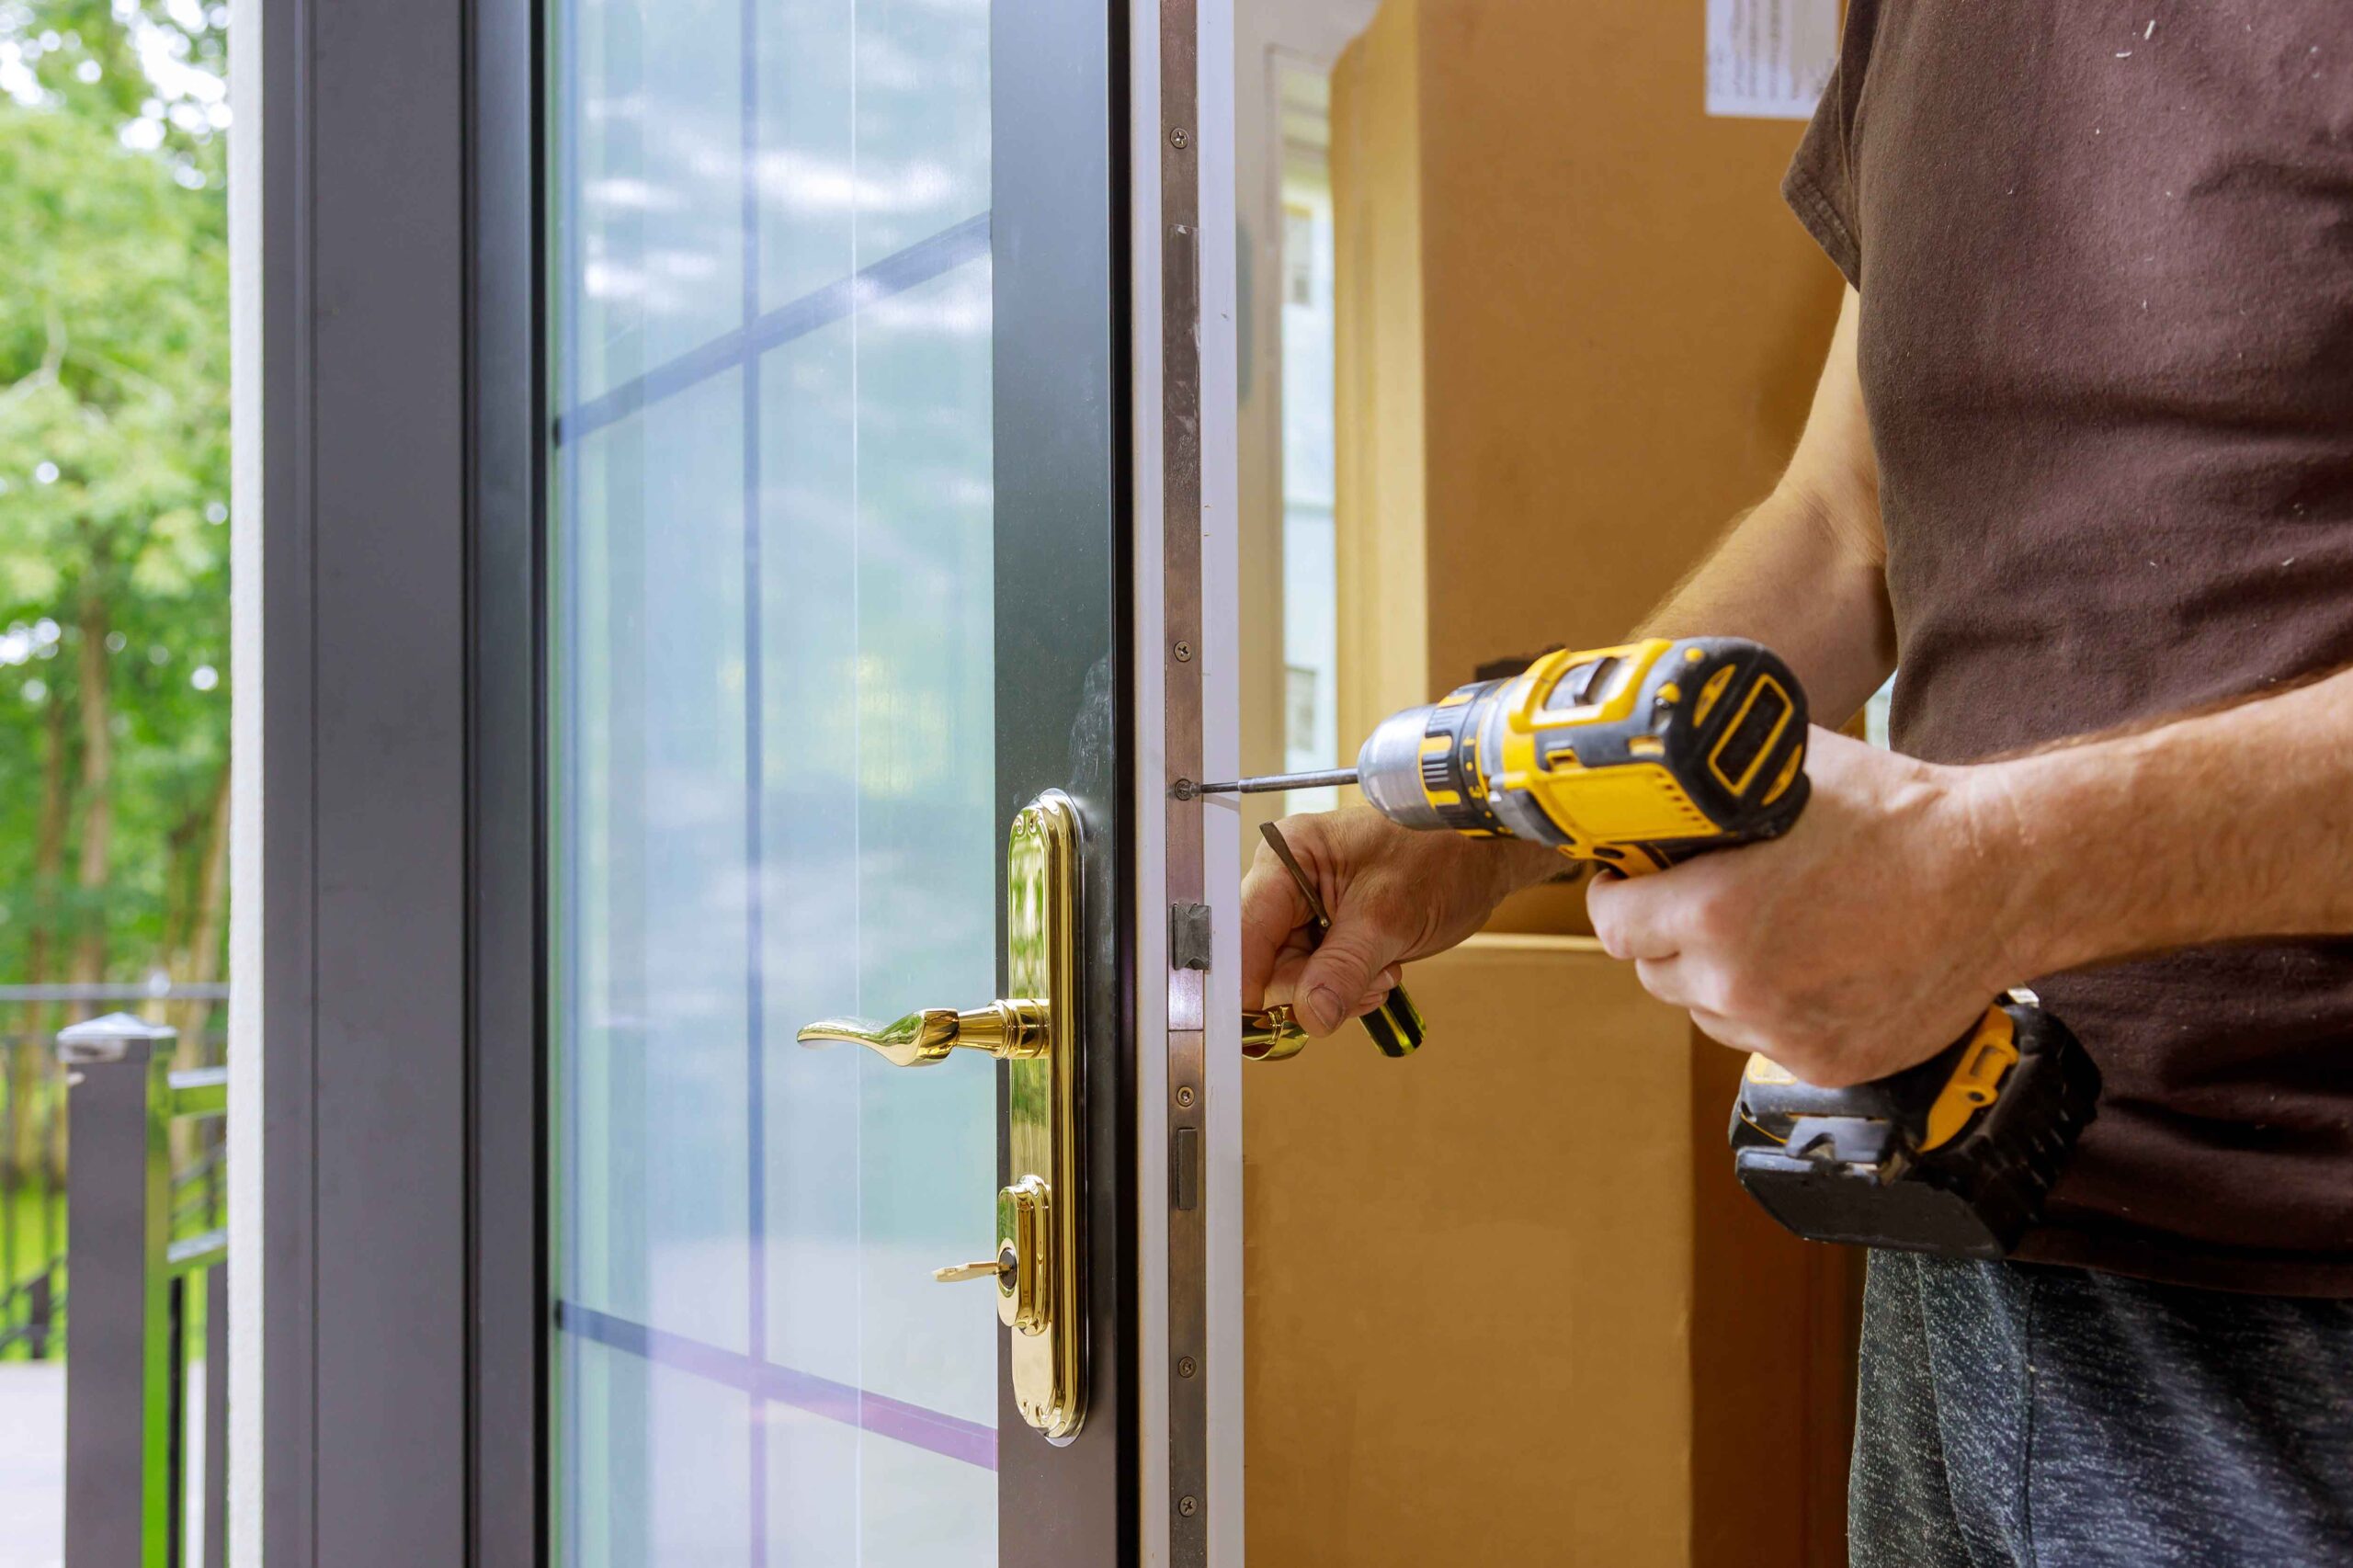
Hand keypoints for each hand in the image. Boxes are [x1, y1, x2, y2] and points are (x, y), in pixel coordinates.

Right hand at [1242, 806, 1561, 1035]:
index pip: (1243, 929)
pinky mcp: (1324, 932)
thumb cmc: (1440, 853)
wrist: (1482, 855)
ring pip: (1291, 978)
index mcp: (1287, 856)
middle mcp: (1285, 882)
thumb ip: (1343, 968)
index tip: (1255, 1021)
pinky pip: (1316, 979)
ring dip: (1337, 989)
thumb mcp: (1390, 915)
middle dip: (1313, 985)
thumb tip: (1310, 1015)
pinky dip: (1349, 988)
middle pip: (1263, 962)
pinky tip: (1381, 971)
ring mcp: (1303, 909)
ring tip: (1383, 969)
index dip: (1246, 977)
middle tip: (1368, 979)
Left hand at [1585, 727, 2024, 1086]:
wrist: (2001, 878)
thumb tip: (1666, 772)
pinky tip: (1812, 968)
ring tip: (1766, 935)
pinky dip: (1775, 1010)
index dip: (1618, 897)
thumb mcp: (1792, 774)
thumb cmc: (1903, 818)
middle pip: (1654, 973)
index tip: (1629, 883)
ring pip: (1709, 1011)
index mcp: (1713, 913)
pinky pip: (1766, 1039)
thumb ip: (1716, 785)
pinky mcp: (1826, 1063)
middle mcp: (1738, 984)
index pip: (1613, 924)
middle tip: (1697, 906)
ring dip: (1718, 979)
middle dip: (1666, 937)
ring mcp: (1783, 1032)